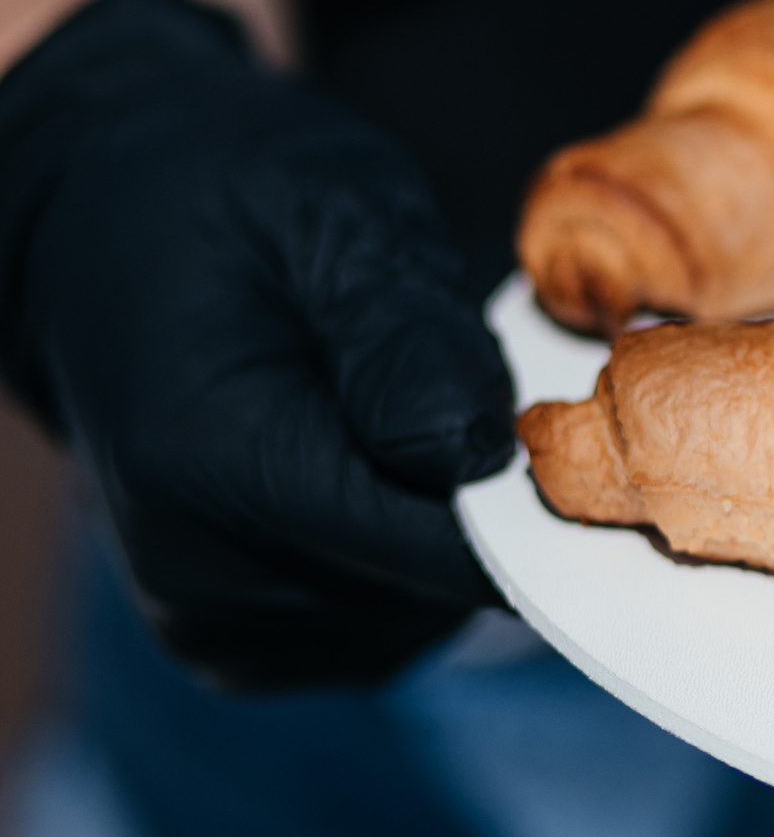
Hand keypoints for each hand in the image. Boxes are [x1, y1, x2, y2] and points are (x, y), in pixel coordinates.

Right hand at [0, 0, 513, 688]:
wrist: (103, 227)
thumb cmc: (233, 196)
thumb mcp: (335, 211)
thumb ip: (405, 333)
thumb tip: (474, 449)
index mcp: (212, 464)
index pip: (438, 545)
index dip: (544, 502)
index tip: (608, 439)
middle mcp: (201, 570)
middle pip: (435, 585)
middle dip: (494, 498)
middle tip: (489, 375)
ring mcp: (214, 621)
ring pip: (420, 614)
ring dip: (450, 523)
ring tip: (410, 403)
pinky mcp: (237, 640)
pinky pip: (382, 624)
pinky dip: (410, 553)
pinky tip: (383, 459)